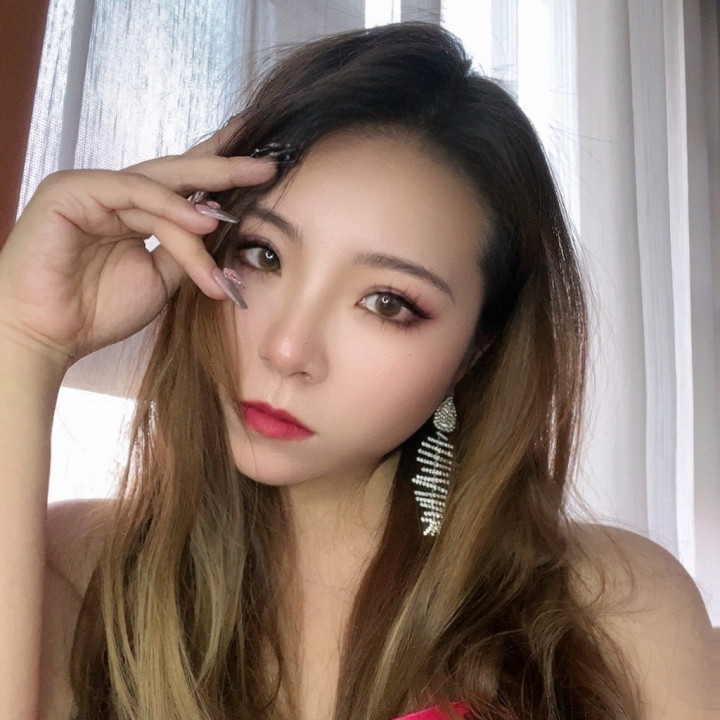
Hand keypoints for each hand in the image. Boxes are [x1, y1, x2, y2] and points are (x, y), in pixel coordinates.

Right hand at [0, 141, 273, 368]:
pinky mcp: (71, 191)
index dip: (219, 175)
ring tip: (235, 215)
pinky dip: (169, 208)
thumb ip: (186, 253)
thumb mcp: (160, 281)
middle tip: (266, 166)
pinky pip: (132, 192)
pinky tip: (200, 224)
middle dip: (223, 168)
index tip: (261, 170)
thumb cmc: (96, 311)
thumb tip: (223, 236)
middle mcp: (114, 195)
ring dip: (200, 206)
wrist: (48, 336)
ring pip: (160, 188)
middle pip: (176, 174)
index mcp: (133, 213)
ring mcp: (92, 189)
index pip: (182, 187)